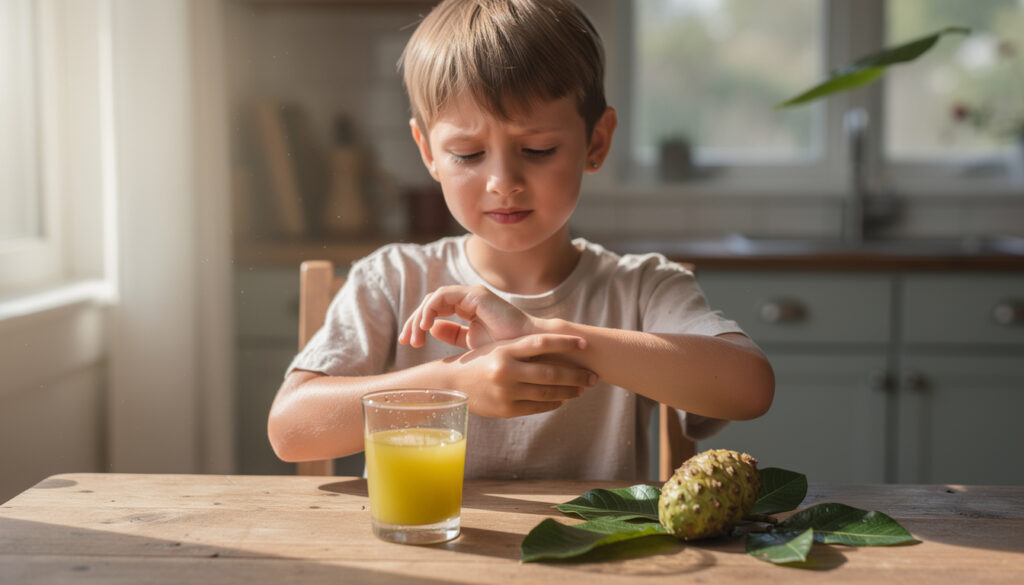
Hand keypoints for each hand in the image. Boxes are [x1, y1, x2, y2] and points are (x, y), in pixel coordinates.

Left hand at [399, 285, 535, 349]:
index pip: (435, 313)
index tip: (408, 344)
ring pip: (433, 299)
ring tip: (415, 338)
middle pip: (431, 305)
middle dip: (415, 322)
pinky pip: (443, 296)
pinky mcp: (476, 295)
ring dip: (420, 318)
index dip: (418, 326)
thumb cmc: (506, 351)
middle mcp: (468, 300)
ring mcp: (472, 296)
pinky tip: (427, 327)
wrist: (530, 352)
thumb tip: (432, 330)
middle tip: (406, 341)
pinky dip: (431, 309)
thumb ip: (454, 335)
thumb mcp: (473, 345)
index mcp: (467, 310)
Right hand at [446, 333, 596, 417]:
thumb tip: (559, 348)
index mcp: (504, 349)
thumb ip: (523, 348)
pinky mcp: (506, 409)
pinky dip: (553, 403)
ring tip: (582, 388)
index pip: (541, 342)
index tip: (584, 344)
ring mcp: (506, 392)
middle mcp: (506, 370)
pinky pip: (537, 407)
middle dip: (576, 375)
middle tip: (593, 376)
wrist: (450, 385)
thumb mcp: (498, 348)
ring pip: (547, 392)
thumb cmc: (480, 361)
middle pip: (551, 372)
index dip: (565, 343)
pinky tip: (563, 400)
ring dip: (569, 391)